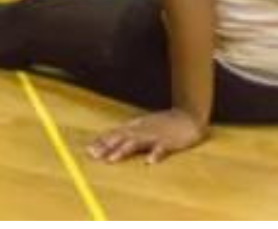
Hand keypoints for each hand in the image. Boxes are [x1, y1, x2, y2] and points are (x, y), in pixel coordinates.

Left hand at [86, 109, 207, 164]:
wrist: (189, 116)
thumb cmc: (164, 124)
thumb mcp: (144, 125)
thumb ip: (128, 133)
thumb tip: (108, 143)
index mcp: (136, 127)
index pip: (115, 133)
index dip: (101, 141)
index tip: (88, 150)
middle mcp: (142, 130)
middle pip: (121, 138)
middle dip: (107, 146)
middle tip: (94, 155)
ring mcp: (156, 135)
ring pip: (137, 142)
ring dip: (124, 150)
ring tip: (112, 159)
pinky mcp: (170, 142)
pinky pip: (162, 148)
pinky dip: (156, 154)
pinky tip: (150, 161)